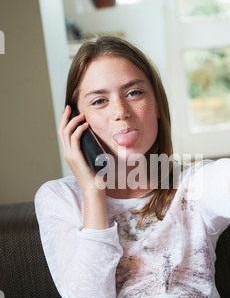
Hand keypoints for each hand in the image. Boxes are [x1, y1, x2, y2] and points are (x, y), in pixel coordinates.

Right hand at [58, 106, 108, 228]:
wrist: (94, 190)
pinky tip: (86, 125)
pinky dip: (79, 129)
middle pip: (61, 131)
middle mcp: (67, 153)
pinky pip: (74, 139)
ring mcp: (70, 155)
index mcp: (70, 154)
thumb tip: (100, 141)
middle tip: (70, 107)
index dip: (65, 122)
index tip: (70, 112)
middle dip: (65, 117)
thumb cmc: (97, 177)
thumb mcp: (93, 160)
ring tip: (82, 115)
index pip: (63, 134)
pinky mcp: (75, 157)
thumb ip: (93, 151)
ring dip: (74, 121)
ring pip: (66, 133)